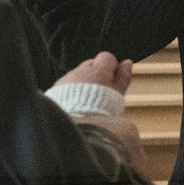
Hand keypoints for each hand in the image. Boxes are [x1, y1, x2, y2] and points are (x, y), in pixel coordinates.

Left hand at [55, 51, 145, 172]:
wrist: (77, 126)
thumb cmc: (99, 111)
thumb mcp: (117, 93)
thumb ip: (123, 76)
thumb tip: (127, 63)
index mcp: (98, 70)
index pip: (106, 57)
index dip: (111, 68)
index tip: (112, 80)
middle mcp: (80, 71)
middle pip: (90, 65)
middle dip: (95, 75)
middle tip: (100, 91)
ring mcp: (67, 80)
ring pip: (77, 75)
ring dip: (82, 83)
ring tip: (87, 101)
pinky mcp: (56, 89)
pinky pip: (65, 85)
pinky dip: (70, 92)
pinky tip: (75, 104)